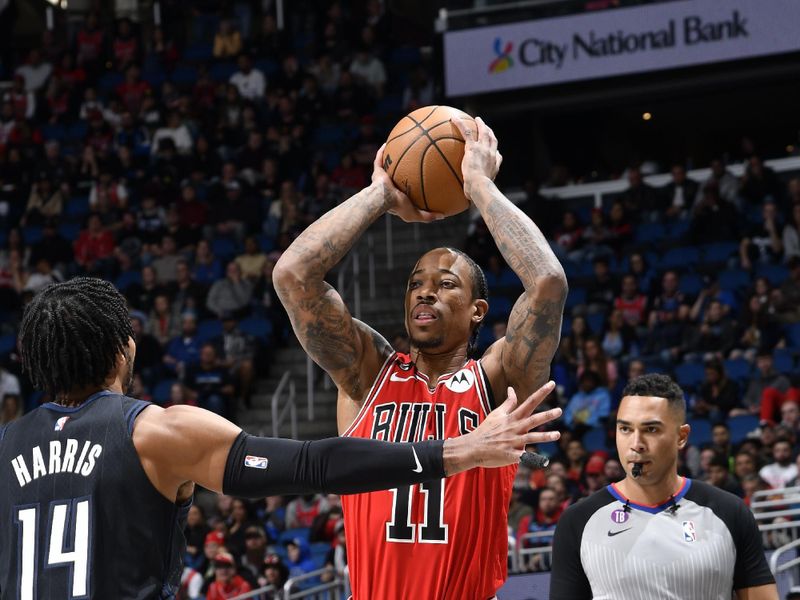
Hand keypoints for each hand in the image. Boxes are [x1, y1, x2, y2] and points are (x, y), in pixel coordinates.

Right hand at [371, 144, 442, 222]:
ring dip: (392, 157)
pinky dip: (382, 151)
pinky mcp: (377, 171)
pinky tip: (388, 143)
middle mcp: (389, 185)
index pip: (406, 187)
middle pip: (397, 173)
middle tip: (413, 160)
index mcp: (397, 195)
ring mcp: (382, 178)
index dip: (412, 182)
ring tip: (400, 147)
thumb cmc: (398, 206)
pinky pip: (379, 159)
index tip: (422, 176)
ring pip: (387, 165)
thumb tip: (443, 216)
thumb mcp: (416, 214)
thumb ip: (428, 216)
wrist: (382, 199)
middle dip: (404, 167)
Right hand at [444, 381, 560, 473]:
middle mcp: (514, 428)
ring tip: (557, 435)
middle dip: (546, 415)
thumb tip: (512, 389)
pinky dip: (533, 459)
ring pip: (531, 438)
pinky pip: (524, 457)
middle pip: (533, 420)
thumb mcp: (496, 414)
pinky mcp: (511, 455)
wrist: (473, 447)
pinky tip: (543, 462)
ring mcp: (513, 441)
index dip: (541, 393)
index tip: (551, 384)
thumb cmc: (486, 430)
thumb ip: (508, 403)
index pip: (529, 402)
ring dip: (545, 436)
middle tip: (560, 410)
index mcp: (512, 417)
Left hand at [451, 116, 502, 197]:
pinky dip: (460, 124)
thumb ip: (474, 193)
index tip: (494, 150)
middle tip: (486, 127)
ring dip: (481, 124)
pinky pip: (466, 132)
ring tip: (477, 119)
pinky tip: (453, 118)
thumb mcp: (479, 192)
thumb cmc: (478, 193)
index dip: (496, 151)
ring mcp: (483, 149)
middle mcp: (491, 154)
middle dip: (490, 132)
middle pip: (493, 139)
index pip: (497, 156)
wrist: (480, 186)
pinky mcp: (473, 147)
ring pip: (484, 132)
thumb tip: (468, 200)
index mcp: (494, 165)